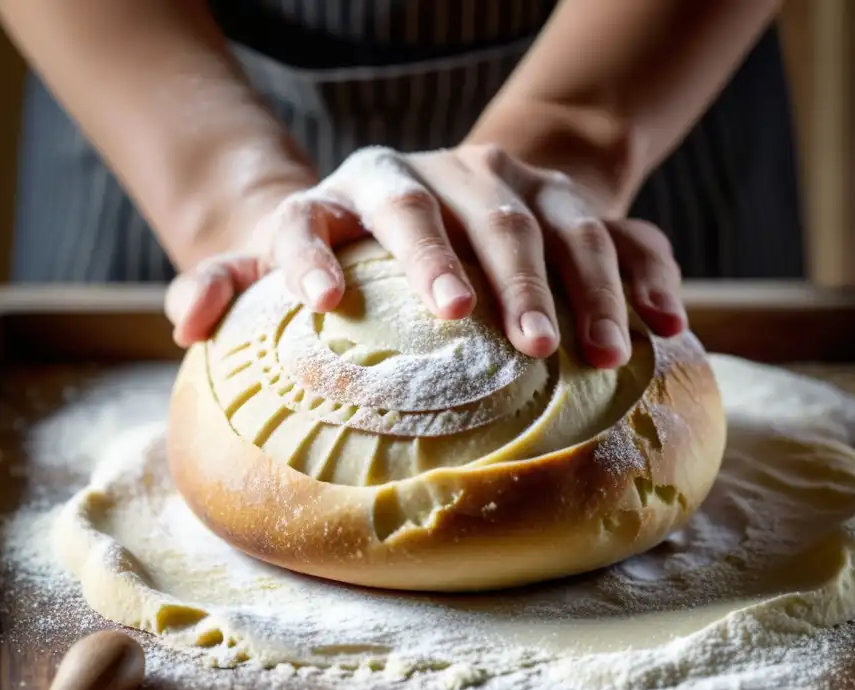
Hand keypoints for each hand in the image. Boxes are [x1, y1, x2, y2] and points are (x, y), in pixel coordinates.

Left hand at [165, 144, 685, 367]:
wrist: (438, 195)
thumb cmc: (354, 247)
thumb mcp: (284, 256)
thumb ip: (228, 282)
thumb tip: (185, 325)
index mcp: (357, 187)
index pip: (331, 210)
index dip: (320, 250)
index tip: (323, 304)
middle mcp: (443, 172)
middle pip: (468, 213)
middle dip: (497, 275)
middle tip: (515, 342)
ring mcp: (518, 181)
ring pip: (560, 222)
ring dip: (585, 287)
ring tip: (599, 353)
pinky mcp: (573, 199)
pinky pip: (625, 231)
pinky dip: (649, 276)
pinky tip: (669, 327)